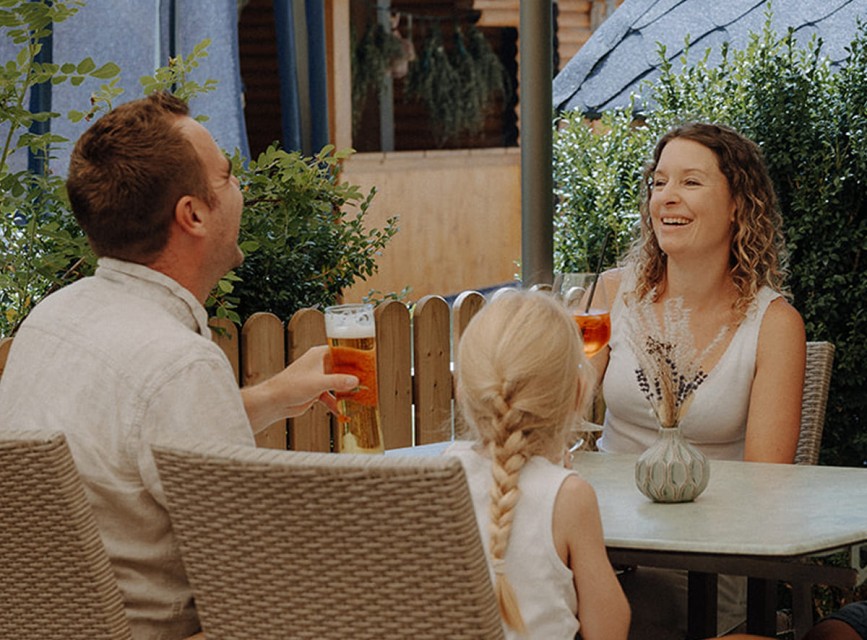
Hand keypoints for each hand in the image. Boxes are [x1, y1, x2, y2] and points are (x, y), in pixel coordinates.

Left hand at [241, 345, 358, 431]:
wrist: (274, 402)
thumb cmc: (290, 386)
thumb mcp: (318, 383)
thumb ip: (338, 381)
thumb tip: (356, 381)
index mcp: (320, 355)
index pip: (343, 351)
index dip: (357, 356)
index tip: (369, 361)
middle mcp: (320, 364)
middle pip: (343, 368)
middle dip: (354, 376)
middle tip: (369, 381)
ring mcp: (318, 378)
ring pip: (338, 383)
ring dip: (347, 391)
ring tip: (361, 397)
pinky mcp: (315, 391)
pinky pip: (331, 396)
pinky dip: (337, 403)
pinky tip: (345, 412)